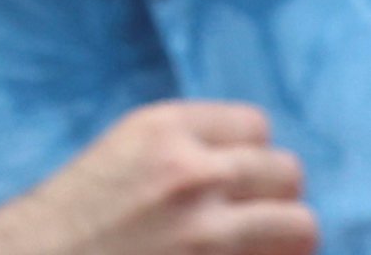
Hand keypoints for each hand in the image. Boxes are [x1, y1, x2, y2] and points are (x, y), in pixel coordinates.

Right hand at [0, 102, 317, 254]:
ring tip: (260, 251)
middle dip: (274, 198)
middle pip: (286, 172)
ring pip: (301, 225)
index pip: (257, 127)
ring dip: (284, 240)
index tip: (236, 182)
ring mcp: (206, 234)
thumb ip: (182, 147)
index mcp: (164, 130)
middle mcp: (192, 174)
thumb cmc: (68, 220)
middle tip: (253, 222)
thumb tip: (245, 163)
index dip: (249, 158)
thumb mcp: (123, 154)